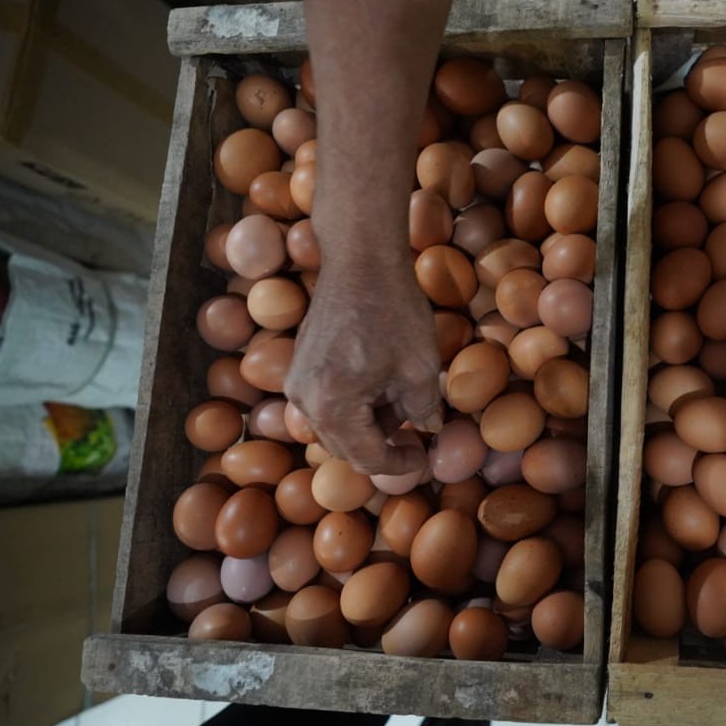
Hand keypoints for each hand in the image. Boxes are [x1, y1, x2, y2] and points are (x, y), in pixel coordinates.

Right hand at [285, 256, 441, 475]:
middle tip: (415, 436)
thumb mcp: (420, 367)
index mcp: (332, 406)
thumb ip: (424, 408)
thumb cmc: (392, 311)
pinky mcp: (299, 366)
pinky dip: (353, 405)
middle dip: (382, 447)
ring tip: (400, 401)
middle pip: (345, 448)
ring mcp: (296, 382)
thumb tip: (428, 430)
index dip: (400, 465)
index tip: (423, 458)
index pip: (366, 459)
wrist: (360, 260)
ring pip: (334, 427)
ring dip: (368, 426)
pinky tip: (380, 384)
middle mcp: (304, 400)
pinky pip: (325, 403)